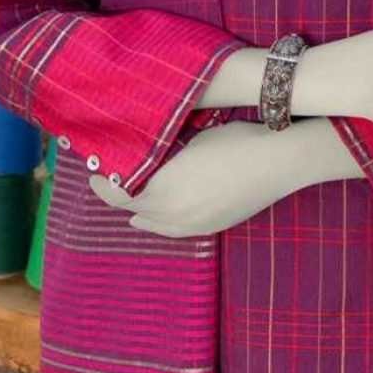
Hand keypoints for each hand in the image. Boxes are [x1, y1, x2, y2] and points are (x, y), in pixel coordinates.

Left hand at [89, 120, 297, 236]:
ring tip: (131, 195)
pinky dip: (160, 221)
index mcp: (162, 192)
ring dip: (141, 210)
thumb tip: (138, 162)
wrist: (278, 161)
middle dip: (120, 195)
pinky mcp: (212, 228)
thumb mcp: (189, 142)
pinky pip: (175, 230)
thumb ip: (159, 158)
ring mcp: (194, 226)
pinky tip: (158, 212)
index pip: (117, 195)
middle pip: (133, 211)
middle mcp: (173, 216)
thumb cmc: (234, 142)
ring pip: (154, 224)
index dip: (102, 184)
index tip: (95, 172)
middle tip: (113, 177)